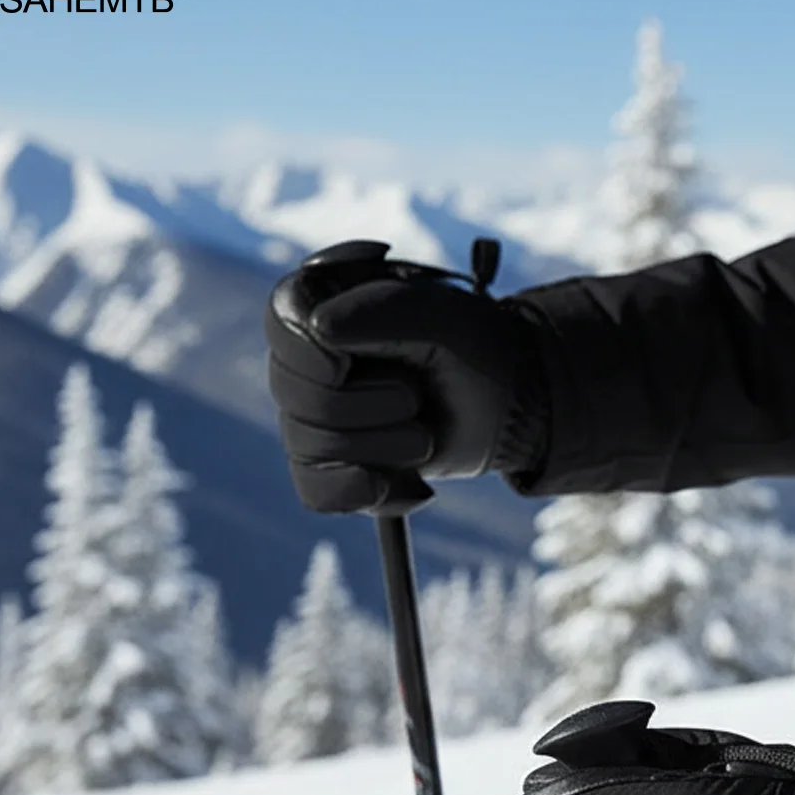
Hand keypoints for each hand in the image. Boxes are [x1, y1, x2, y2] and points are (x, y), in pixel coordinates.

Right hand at [263, 239, 545, 513]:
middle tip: (416, 398)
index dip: (309, 353)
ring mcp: (317, 414)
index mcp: (325, 302)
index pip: (283, 322)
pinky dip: (363, 492)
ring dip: (382, 447)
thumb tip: (319, 328)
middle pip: (297, 395)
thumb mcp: (440, 317)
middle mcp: (309, 359)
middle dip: (366, 406)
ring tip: (425, 436)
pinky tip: (407, 485)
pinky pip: (317, 492)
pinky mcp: (335, 463)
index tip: (345, 366)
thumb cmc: (474, 347)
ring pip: (309, 447)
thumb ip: (382, 311)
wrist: (510, 405)